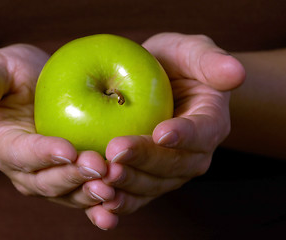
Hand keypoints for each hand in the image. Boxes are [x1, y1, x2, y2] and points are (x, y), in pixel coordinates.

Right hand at [0, 44, 114, 210]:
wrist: (31, 92)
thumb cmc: (13, 77)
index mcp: (4, 143)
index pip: (20, 154)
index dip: (42, 154)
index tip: (68, 149)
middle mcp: (23, 169)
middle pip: (46, 181)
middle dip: (72, 177)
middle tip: (100, 166)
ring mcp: (47, 177)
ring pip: (67, 194)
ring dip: (89, 193)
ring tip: (113, 185)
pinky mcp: (69, 179)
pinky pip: (82, 196)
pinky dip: (98, 205)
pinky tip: (116, 207)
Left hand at [85, 33, 244, 228]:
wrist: (157, 84)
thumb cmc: (175, 64)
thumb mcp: (191, 51)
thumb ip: (210, 60)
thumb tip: (236, 72)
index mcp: (210, 122)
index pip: (203, 132)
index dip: (185, 135)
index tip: (161, 133)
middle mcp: (193, 153)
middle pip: (173, 165)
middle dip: (144, 161)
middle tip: (115, 152)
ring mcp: (170, 171)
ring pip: (152, 186)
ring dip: (127, 186)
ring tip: (101, 178)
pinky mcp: (147, 180)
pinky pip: (135, 196)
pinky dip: (118, 203)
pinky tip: (99, 204)